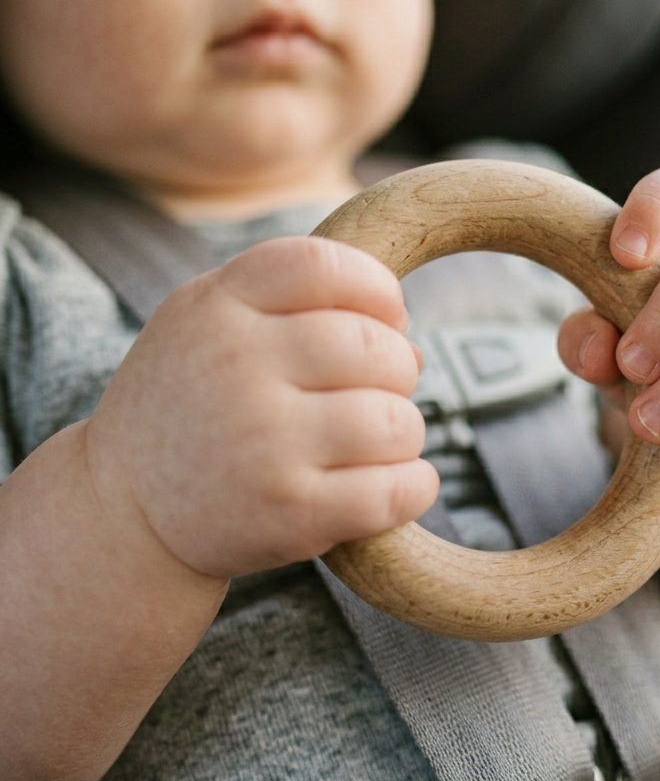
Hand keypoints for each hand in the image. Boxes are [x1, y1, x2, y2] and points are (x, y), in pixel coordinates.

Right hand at [84, 236, 437, 577]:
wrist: (123, 512)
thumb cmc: (190, 406)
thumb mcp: (209, 325)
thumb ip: (298, 309)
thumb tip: (413, 349)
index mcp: (218, 307)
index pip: (326, 266)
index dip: (377, 288)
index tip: (386, 318)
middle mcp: (238, 367)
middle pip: (377, 348)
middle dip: (398, 370)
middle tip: (375, 392)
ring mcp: (265, 445)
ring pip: (397, 422)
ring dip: (403, 434)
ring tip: (375, 443)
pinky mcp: (290, 514)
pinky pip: (396, 491)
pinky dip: (414, 488)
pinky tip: (396, 484)